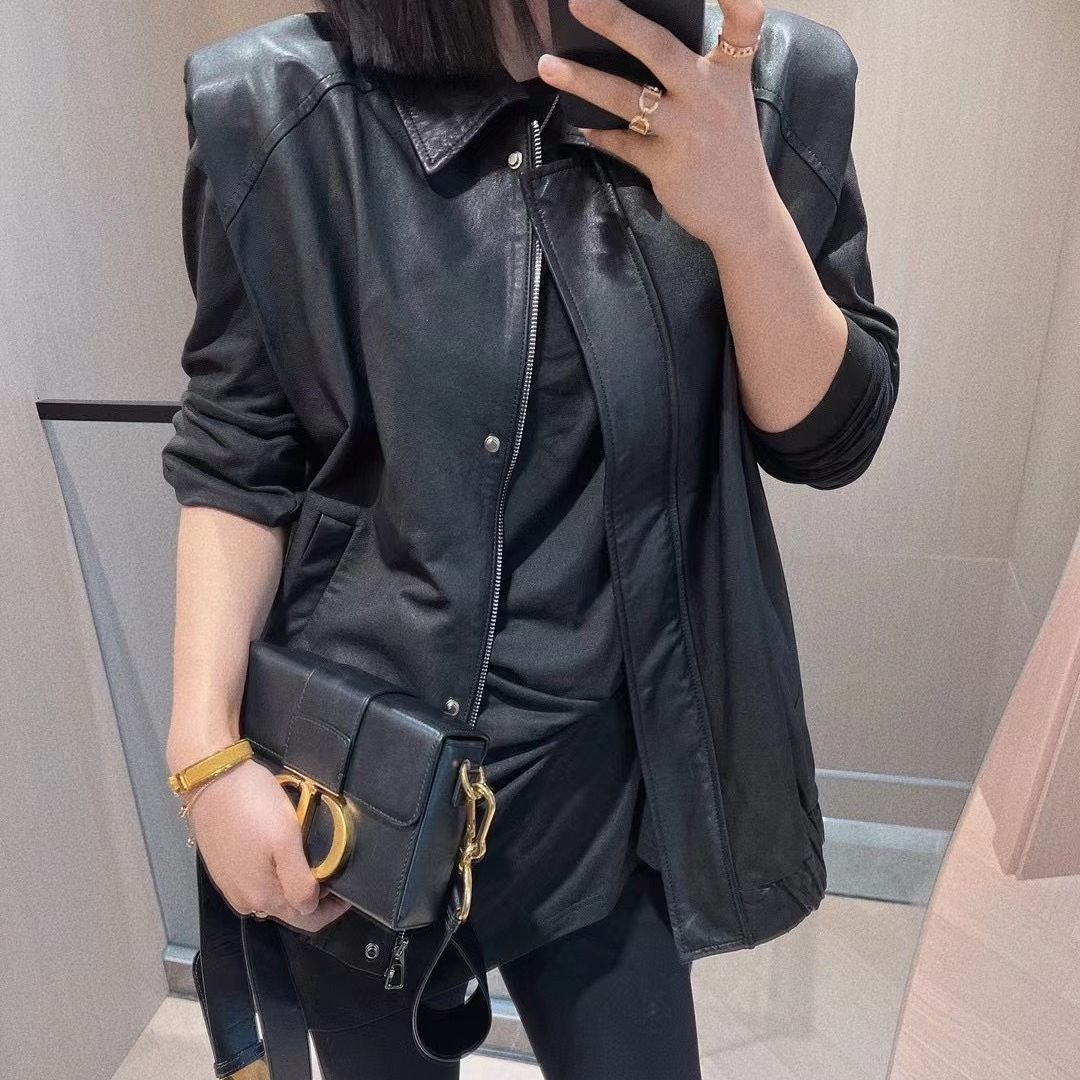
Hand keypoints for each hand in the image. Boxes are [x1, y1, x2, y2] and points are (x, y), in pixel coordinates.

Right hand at [182, 757, 352, 932]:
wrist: (212, 779)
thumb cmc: (254, 806)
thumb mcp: (286, 841)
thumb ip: (299, 882)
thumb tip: (310, 906)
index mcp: (263, 898)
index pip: (307, 920)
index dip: (332, 909)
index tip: (348, 890)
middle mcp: (245, 900)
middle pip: (290, 910)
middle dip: (314, 896)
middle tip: (332, 869)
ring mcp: (231, 886)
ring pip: (273, 897)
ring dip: (294, 884)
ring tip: (312, 859)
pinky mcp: (223, 870)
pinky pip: (257, 882)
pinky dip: (275, 875)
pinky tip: (283, 853)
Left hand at [536, 0, 770, 255]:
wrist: (744, 215)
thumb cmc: (731, 151)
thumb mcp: (729, 102)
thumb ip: (697, 73)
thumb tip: (637, 47)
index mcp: (731, 72)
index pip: (744, 20)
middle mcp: (709, 96)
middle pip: (658, 48)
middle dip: (615, 21)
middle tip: (579, 0)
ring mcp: (686, 131)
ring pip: (626, 98)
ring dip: (583, 80)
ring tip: (547, 65)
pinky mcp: (666, 165)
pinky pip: (622, 142)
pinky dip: (599, 133)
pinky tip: (581, 124)